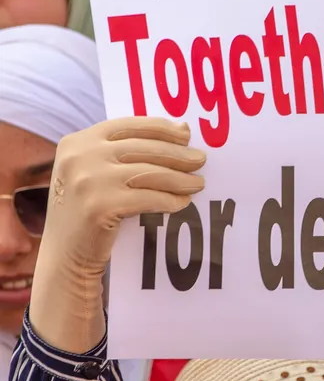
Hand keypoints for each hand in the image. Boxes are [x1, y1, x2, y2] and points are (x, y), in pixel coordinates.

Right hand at [30, 117, 205, 352]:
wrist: (66, 254)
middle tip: (201, 160)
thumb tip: (183, 129)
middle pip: (143, 149)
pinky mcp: (99, 206)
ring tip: (198, 184)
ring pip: (150, 173)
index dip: (161, 129)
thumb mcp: (95, 171)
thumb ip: (127, 149)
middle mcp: (79, 157)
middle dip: (178, 154)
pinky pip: (148, 198)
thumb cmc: (88, 208)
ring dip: (180, 178)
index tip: (186, 135)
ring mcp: (88, 181)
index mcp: (77, 141)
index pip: (128, 126)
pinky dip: (170, 200)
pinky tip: (182, 203)